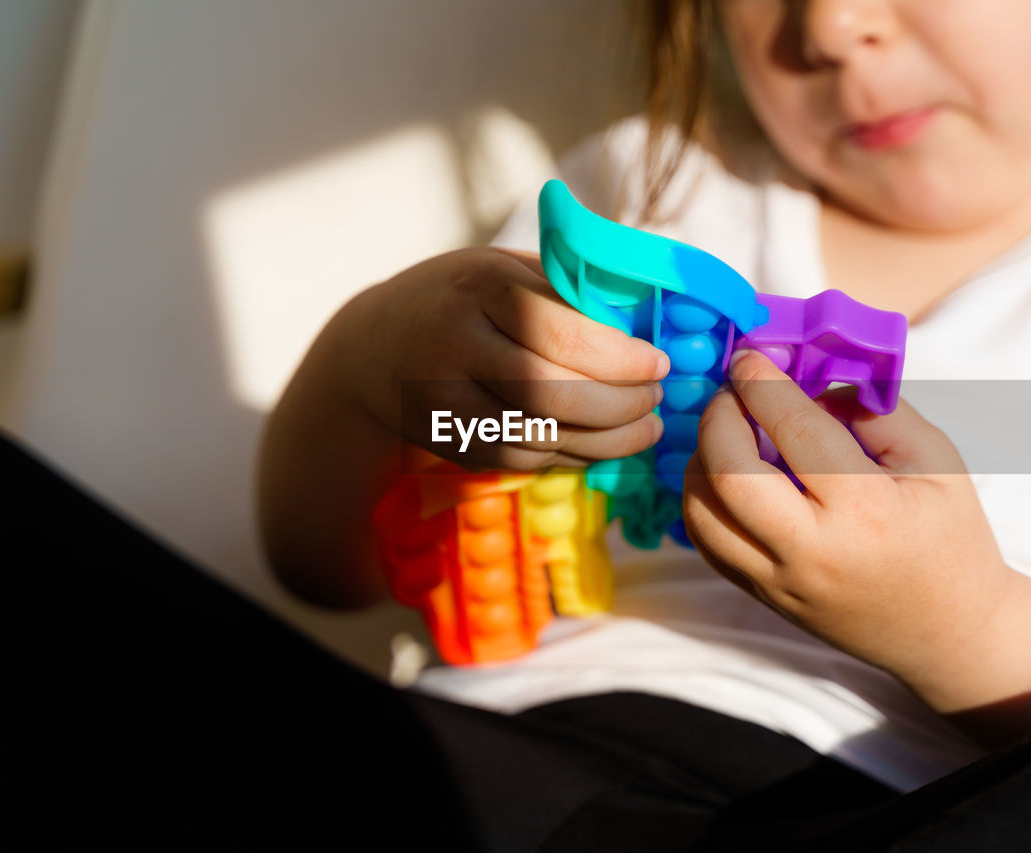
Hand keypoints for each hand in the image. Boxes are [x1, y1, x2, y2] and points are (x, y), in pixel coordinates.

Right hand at [333, 248, 667, 470]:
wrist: (371, 346)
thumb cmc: (460, 298)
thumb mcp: (503, 270)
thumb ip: (564, 290)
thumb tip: (647, 317)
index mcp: (479, 289)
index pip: (561, 333)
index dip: (620, 358)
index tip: (658, 365)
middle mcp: (455, 347)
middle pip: (554, 394)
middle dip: (621, 405)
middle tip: (656, 401)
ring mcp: (445, 402)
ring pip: (541, 437)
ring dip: (608, 441)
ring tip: (645, 428)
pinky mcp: (448, 443)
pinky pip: (523, 461)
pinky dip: (572, 457)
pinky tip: (600, 443)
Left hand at [683, 349, 1016, 697]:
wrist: (948, 633)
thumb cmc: (949, 539)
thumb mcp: (937, 461)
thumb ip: (877, 410)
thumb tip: (814, 381)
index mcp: (865, 509)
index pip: (795, 428)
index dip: (763, 382)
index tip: (750, 354)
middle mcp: (811, 550)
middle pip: (728, 473)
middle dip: (718, 416)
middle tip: (732, 391)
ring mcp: (779, 581)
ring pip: (703, 512)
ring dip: (700, 459)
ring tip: (726, 432)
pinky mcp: (762, 597)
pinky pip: (706, 543)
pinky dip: (702, 499)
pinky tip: (724, 474)